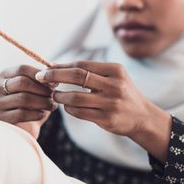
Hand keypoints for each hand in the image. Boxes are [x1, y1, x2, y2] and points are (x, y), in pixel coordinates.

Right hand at [0, 65, 57, 138]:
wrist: (26, 128)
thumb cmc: (33, 104)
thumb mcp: (36, 88)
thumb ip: (41, 79)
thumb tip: (50, 71)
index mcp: (4, 75)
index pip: (22, 69)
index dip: (40, 75)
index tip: (54, 83)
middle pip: (22, 82)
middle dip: (42, 89)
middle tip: (53, 95)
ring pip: (23, 98)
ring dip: (42, 102)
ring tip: (52, 105)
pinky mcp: (0, 118)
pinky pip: (21, 114)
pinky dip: (36, 114)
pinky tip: (42, 114)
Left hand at [35, 60, 171, 162]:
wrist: (143, 117)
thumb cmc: (122, 93)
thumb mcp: (114, 76)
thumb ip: (91, 71)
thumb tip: (58, 66)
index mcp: (115, 70)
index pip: (82, 64)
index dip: (61, 66)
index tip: (46, 68)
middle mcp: (114, 85)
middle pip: (77, 76)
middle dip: (55, 76)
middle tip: (40, 77)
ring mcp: (111, 103)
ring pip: (75, 97)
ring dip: (60, 96)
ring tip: (55, 95)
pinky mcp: (107, 119)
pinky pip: (79, 113)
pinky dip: (69, 109)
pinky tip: (66, 106)